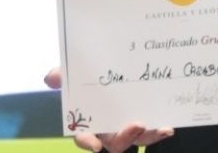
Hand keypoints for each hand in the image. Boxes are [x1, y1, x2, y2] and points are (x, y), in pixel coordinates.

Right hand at [45, 68, 172, 150]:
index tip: (95, 146)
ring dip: (147, 136)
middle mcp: (107, 130)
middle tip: (137, 124)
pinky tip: (168, 126)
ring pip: (137, 140)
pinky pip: (152, 133)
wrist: (118, 71)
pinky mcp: (144, 124)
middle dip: (126, 137)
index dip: (87, 142)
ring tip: (158, 127)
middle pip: (115, 143)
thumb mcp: (75, 75)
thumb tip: (49, 78)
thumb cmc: (89, 78)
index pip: (82, 137)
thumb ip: (63, 76)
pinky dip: (160, 131)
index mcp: (88, 122)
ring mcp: (127, 129)